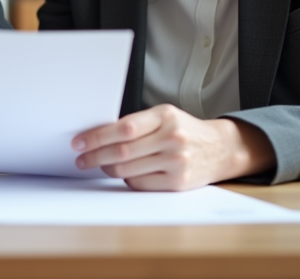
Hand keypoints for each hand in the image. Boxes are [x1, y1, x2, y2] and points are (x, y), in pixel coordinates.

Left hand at [73, 104, 275, 190]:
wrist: (220, 149)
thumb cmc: (184, 130)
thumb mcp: (164, 116)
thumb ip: (137, 124)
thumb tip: (98, 135)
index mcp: (165, 116)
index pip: (123, 128)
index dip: (97, 136)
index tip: (79, 142)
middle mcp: (172, 138)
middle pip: (122, 151)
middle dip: (95, 156)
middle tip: (81, 159)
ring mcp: (176, 162)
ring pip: (128, 170)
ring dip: (107, 169)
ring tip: (99, 164)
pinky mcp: (178, 183)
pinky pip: (140, 183)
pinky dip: (126, 179)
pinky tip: (124, 173)